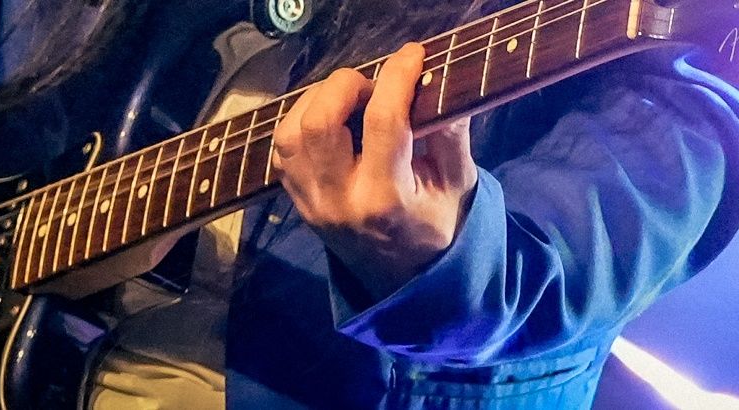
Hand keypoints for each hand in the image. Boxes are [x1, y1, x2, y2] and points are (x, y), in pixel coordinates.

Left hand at [272, 43, 477, 298]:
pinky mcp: (296, 201)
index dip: (396, 78)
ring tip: (349, 98)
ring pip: (290, 133)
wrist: (404, 279)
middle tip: (372, 84)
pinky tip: (330, 119)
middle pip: (318, 123)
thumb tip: (437, 82)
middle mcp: (340, 200)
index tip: (411, 55)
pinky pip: (282, 150)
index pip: (382, 122)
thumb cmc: (436, 225)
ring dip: (317, 101)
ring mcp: (310, 203)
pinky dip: (301, 122)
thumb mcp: (456, 184)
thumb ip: (449, 135)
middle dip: (344, 85)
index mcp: (386, 199)